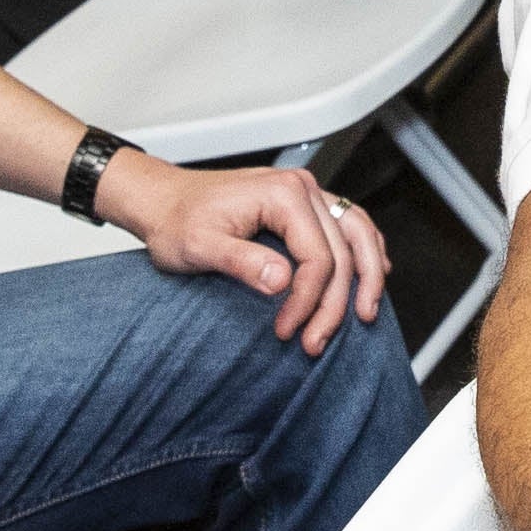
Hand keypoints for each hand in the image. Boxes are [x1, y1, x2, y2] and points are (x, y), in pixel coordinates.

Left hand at [95, 151, 390, 356]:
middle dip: (335, 303)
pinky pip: (349, 226)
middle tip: (316, 341)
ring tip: (365, 314)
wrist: (161, 201)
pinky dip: (364, 252)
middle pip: (342, 251)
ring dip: (366, 276)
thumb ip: (241, 261)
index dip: (308, 300)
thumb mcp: (198, 245)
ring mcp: (306, 194)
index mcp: (282, 194)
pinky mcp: (303, 206)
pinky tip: (369, 276)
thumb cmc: (175, 220)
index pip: (318, 256)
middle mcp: (302, 188)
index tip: (287, 330)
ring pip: (358, 233)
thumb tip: (282, 281)